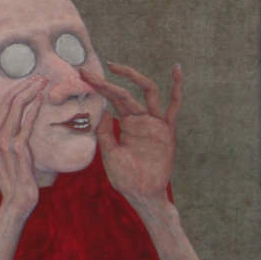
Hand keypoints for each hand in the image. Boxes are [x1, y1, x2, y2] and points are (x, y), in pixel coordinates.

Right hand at [0, 75, 46, 220]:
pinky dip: (32, 110)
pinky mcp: (17, 150)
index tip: (32, 79)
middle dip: (25, 85)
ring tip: (44, 81)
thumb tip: (21, 123)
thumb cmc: (17, 177)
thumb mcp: (9, 155)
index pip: (3, 104)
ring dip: (31, 92)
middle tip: (41, 75)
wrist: (17, 200)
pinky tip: (41, 99)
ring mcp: (4, 143)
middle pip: (8, 102)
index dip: (18, 88)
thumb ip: (11, 137)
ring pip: (16, 109)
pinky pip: (25, 125)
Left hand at [83, 61, 180, 203]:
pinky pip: (174, 107)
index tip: (83, 75)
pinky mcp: (166, 131)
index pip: (113, 100)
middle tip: (86, 71)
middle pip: (125, 93)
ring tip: (116, 66)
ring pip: (148, 93)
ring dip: (133, 77)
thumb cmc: (126, 177)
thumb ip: (105, 132)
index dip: (99, 87)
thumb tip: (102, 111)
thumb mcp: (109, 153)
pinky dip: (177, 88)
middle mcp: (142, 120)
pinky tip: (176, 70)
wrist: (141, 194)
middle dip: (106, 82)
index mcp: (128, 124)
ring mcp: (155, 124)